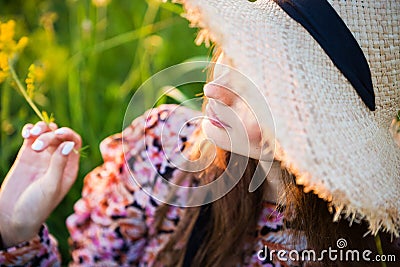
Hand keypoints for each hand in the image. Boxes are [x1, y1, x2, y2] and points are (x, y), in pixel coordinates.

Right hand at [0, 121, 80, 247]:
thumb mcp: (51, 186)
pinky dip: (29, 130)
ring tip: (31, 135)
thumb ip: (59, 164)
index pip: (74, 142)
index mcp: (69, 168)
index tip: (57, 134)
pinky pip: (31, 137)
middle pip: (59, 136)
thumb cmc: (36, 207)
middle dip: (50, 135)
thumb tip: (69, 143)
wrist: (12, 218)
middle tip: (37, 147)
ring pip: (46, 133)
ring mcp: (41, 157)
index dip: (68, 134)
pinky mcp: (26, 156)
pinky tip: (26, 132)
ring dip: (40, 129)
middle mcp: (57, 160)